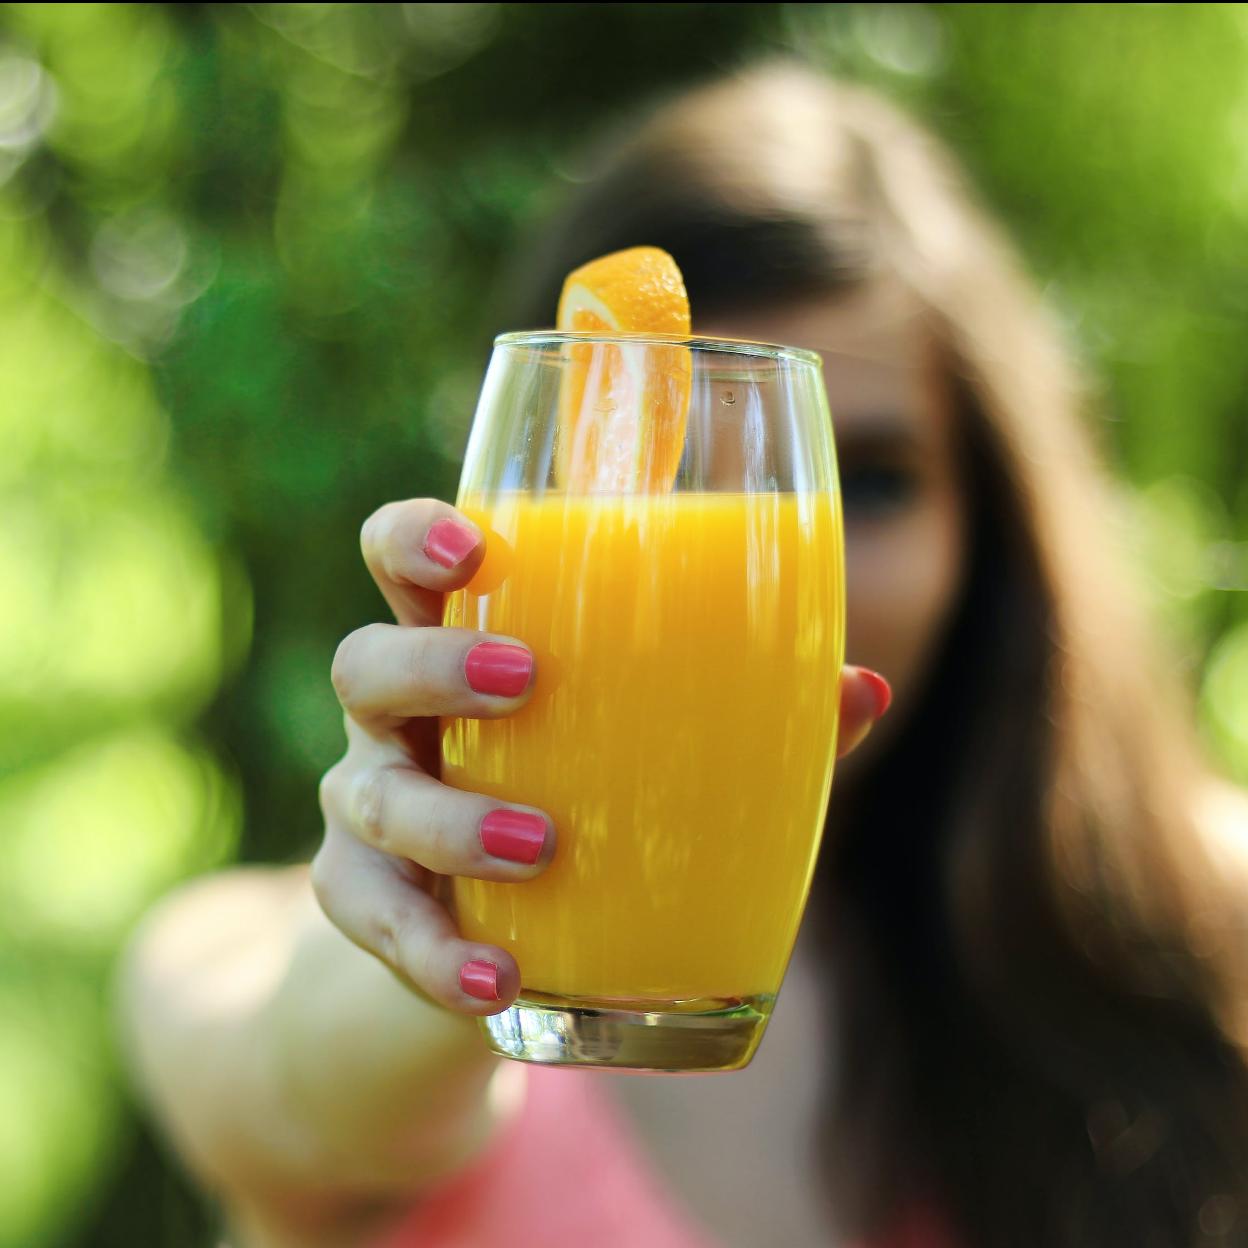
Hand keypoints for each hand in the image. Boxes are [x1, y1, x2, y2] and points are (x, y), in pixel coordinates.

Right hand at [315, 499, 890, 1016]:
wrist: (506, 931)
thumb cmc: (588, 799)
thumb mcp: (650, 752)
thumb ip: (750, 718)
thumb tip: (865, 688)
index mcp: (465, 648)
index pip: (404, 561)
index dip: (416, 539)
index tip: (473, 547)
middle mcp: (402, 720)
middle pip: (367, 662)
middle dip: (431, 662)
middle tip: (522, 680)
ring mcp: (372, 808)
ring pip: (371, 798)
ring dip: (450, 821)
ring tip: (539, 844)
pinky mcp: (366, 901)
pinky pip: (378, 922)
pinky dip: (434, 951)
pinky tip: (495, 976)